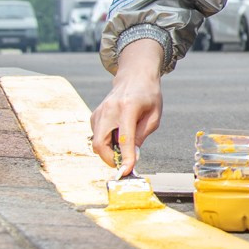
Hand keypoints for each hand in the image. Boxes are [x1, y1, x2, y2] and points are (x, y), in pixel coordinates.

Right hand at [90, 39, 163, 175]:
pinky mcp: (94, 115)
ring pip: (97, 142)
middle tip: (123, 163)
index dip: (125, 157)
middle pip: (100, 143)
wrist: (134, 77)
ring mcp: (99, 112)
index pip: (124, 138)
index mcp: (128, 107)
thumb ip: (142, 135)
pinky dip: (106, 143)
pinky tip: (118, 135)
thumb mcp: (154, 116)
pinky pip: (97, 136)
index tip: (126, 171)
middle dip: (110, 159)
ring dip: (109, 151)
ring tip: (125, 144)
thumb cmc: (148, 96)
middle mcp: (109, 109)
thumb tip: (132, 156)